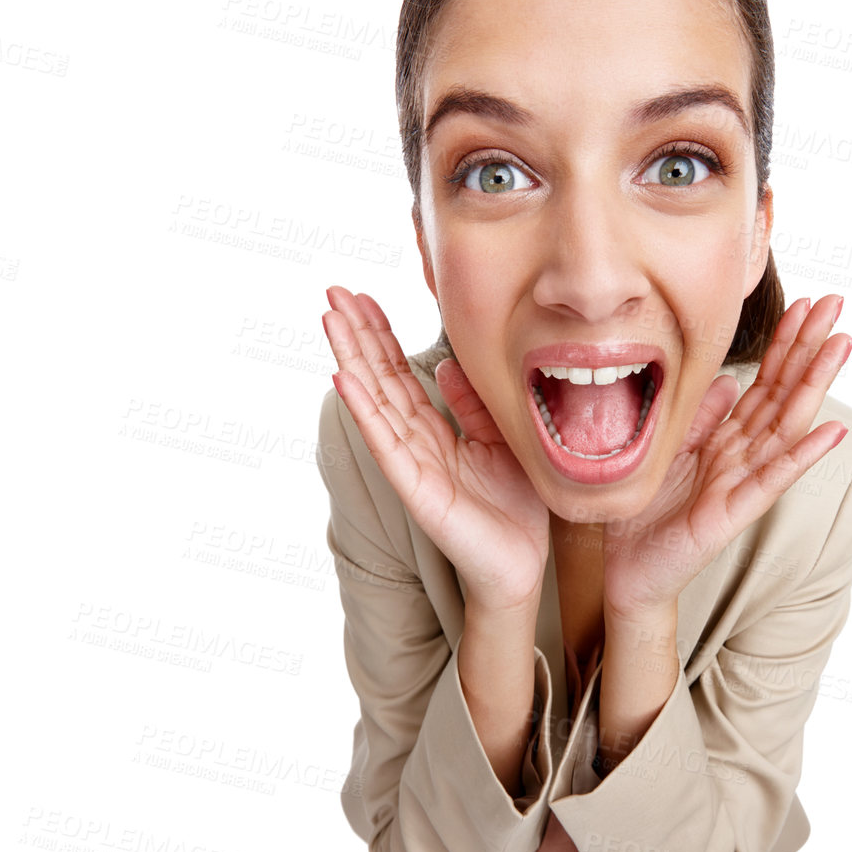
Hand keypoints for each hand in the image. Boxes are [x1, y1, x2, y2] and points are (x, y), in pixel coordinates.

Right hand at [322, 286, 549, 610]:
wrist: (523, 560)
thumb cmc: (512, 505)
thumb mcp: (498, 439)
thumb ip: (472, 404)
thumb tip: (446, 366)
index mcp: (434, 431)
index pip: (398, 374)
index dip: (379, 335)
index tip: (360, 297)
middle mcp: (414, 443)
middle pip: (378, 379)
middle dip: (356, 334)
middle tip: (331, 291)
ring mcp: (410, 464)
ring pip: (374, 401)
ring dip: (350, 358)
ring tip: (329, 319)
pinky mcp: (416, 488)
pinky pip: (386, 443)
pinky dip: (364, 411)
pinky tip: (342, 379)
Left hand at [602, 294, 851, 618]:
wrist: (627, 570)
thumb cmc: (647, 516)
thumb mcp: (667, 450)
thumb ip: (700, 418)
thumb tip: (729, 381)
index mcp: (726, 439)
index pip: (764, 383)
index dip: (786, 343)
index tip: (808, 304)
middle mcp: (741, 456)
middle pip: (783, 393)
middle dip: (809, 348)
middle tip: (836, 305)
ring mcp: (742, 483)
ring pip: (787, 425)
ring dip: (815, 384)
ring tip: (842, 345)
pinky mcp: (734, 512)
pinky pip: (773, 479)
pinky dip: (804, 455)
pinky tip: (832, 429)